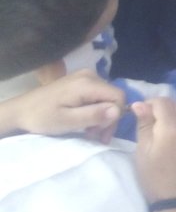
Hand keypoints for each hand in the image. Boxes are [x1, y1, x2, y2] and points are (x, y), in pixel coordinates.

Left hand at [8, 71, 123, 142]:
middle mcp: (90, 75)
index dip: (115, 117)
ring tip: (89, 131)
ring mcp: (85, 76)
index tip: (102, 134)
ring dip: (101, 116)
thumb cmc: (42, 117)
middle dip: (108, 119)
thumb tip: (118, 111)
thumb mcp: (67, 121)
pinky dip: (95, 110)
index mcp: (88, 83)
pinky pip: (98, 95)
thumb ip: (93, 115)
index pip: (119, 97)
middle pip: (113, 97)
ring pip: (106, 97)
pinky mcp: (81, 81)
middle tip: (95, 137)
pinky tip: (85, 120)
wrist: (20, 110)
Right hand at [133, 98, 175, 203]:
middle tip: (155, 122)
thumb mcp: (142, 152)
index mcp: (172, 130)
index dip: (151, 104)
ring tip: (169, 130)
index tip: (144, 113)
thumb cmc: (154, 177)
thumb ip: (144, 124)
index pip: (162, 102)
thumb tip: (140, 103)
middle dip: (164, 109)